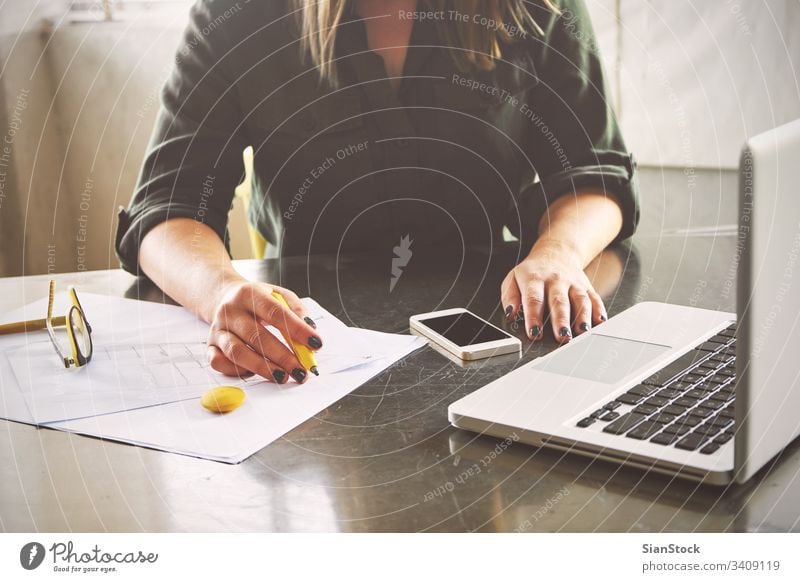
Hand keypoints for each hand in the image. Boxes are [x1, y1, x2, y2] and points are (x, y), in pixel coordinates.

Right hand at [206, 279, 321, 382]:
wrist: (223, 296)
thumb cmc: (257, 299)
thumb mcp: (278, 294)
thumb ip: (296, 309)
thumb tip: (310, 329)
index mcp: (249, 293)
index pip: (275, 312)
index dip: (297, 329)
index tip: (316, 343)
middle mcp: (230, 310)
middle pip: (256, 336)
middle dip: (282, 356)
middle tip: (301, 370)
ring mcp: (218, 329)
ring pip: (237, 352)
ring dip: (262, 368)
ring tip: (283, 377)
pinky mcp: (210, 345)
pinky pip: (218, 362)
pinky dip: (236, 371)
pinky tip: (254, 373)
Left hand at [501, 240, 606, 343]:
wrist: (556, 252)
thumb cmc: (532, 272)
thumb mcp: (513, 279)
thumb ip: (510, 297)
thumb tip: (510, 313)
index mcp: (534, 279)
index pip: (534, 299)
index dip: (534, 317)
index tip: (534, 333)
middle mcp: (555, 281)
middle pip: (559, 301)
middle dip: (561, 320)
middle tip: (562, 336)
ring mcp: (573, 283)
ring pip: (580, 300)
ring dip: (582, 317)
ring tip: (582, 332)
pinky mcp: (587, 287)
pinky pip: (595, 298)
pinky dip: (599, 311)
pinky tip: (599, 323)